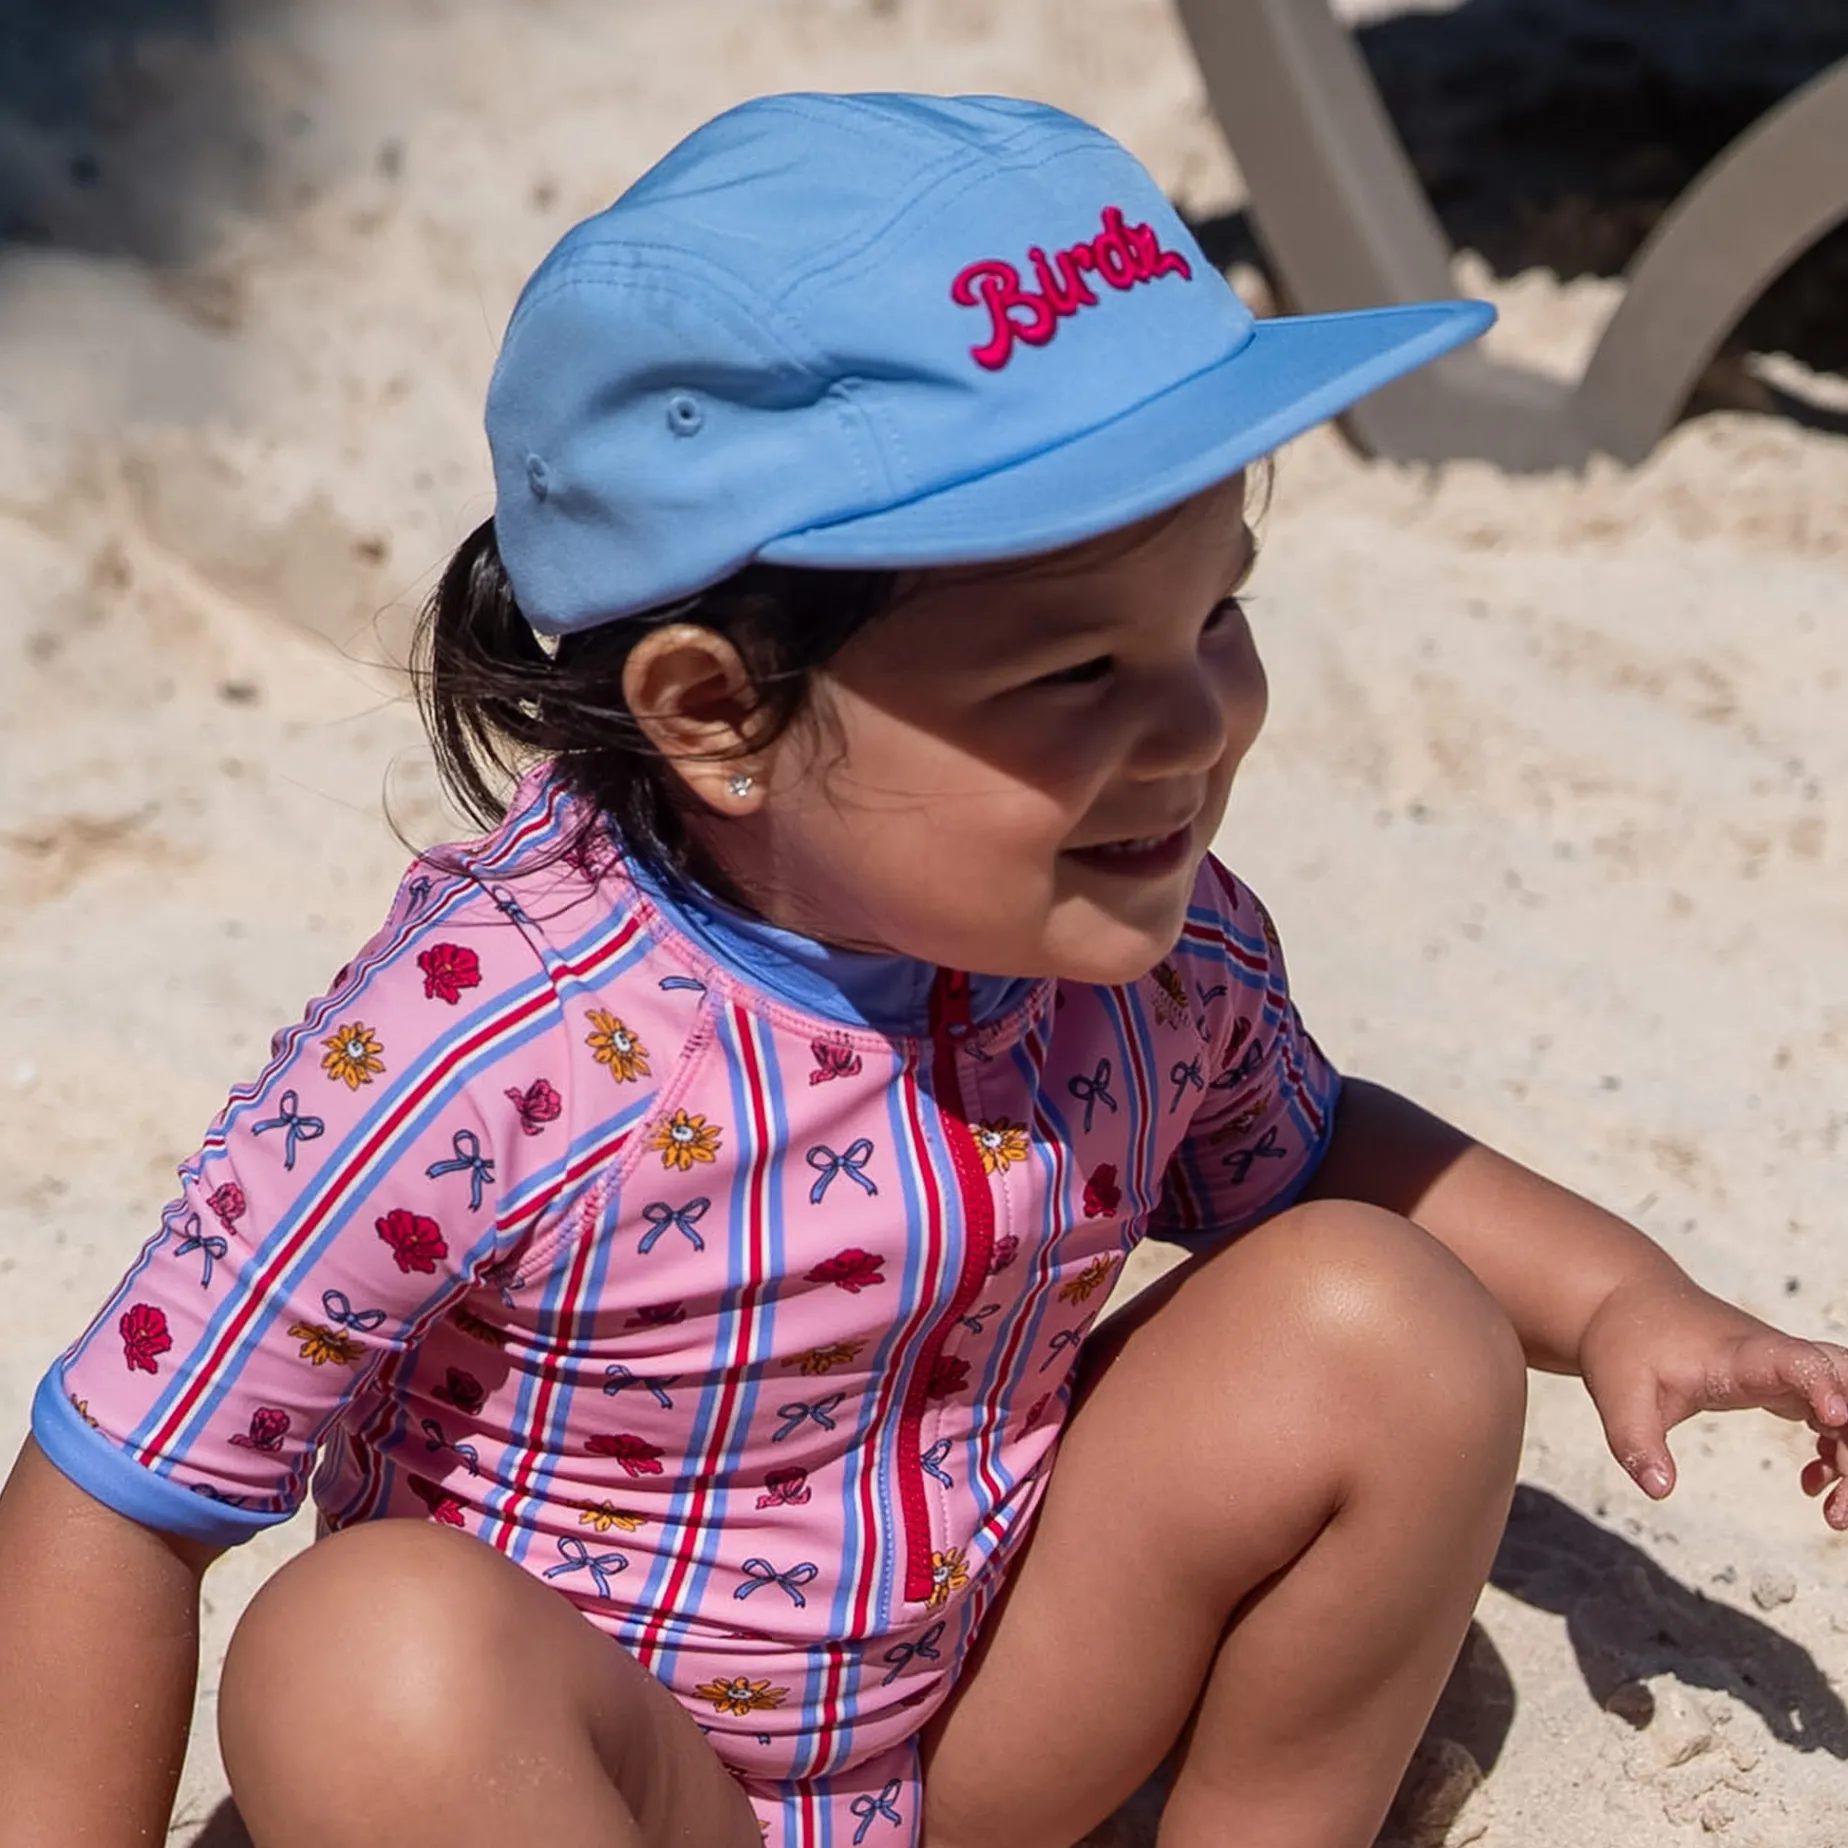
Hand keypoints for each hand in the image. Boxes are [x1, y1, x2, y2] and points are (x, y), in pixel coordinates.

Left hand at [1577, 1273, 1847, 1529]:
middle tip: (1836, 1510)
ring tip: (1830, 1511)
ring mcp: (1783, 1367)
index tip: (1836, 1417)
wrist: (1624, 1303)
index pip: (1797, 1361)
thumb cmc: (1624, 1343)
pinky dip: (1839, 1449)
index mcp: (1739, 1355)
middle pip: (1847, 1384)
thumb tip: (1658, 1490)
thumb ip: (1636, 1442)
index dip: (1824, 1385)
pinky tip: (1811, 1481)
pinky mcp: (1781, 1380)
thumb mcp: (1617, 1395)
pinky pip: (1835, 1412)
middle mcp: (1774, 1356)